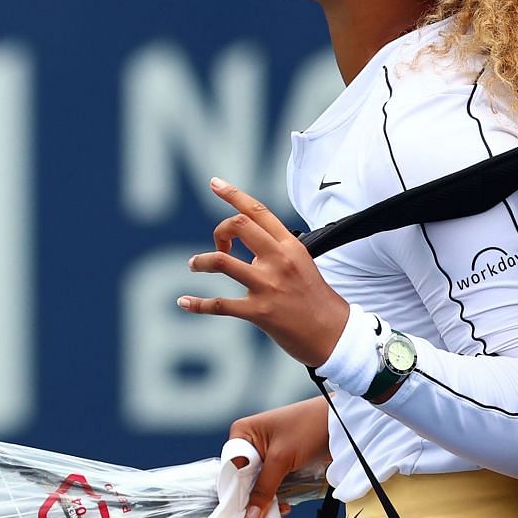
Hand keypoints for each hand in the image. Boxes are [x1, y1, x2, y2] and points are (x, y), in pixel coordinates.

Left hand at [177, 176, 350, 366]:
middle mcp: (278, 260)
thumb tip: (255, 247)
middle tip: (220, 246)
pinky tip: (184, 302)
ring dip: (201, 260)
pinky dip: (197, 303)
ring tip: (194, 264)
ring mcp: (268, 285)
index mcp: (290, 246)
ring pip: (222, 261)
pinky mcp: (259, 312)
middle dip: (220, 231)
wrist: (334, 334)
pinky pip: (219, 304)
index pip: (258, 211)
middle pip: (238, 225)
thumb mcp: (303, 264)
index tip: (215, 183)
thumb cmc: (317, 300)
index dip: (233, 194)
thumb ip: (279, 251)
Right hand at [228, 398, 331, 517]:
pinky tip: (285, 505)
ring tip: (280, 509)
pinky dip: (277, 496)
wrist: (340, 422)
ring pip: (258, 484)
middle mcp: (250, 442)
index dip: (236, 491)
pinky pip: (271, 484)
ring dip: (267, 500)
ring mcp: (265, 454)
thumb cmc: (308, 429)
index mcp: (242, 433)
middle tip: (262, 516)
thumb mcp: (282, 459)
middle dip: (254, 497)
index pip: (230, 469)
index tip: (244, 512)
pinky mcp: (279, 463)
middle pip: (242, 479)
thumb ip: (264, 488)